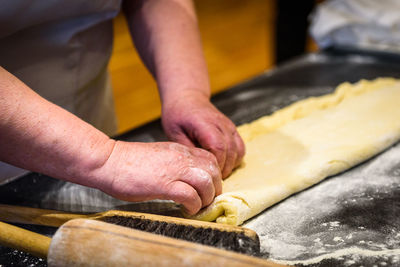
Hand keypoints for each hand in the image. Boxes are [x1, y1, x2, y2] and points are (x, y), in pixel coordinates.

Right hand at [95, 141, 221, 214]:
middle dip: (214, 188)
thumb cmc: (128, 162)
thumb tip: (186, 178)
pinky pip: (191, 196)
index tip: (207, 187)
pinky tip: (186, 209)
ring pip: (206, 182)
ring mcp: (174, 170)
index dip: (213, 175)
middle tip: (205, 199)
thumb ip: (175, 163)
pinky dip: (193, 206)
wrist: (108, 161)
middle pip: (213, 170)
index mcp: (179, 150)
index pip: (210, 159)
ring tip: (197, 205)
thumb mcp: (159, 156)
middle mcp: (181, 158)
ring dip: (206, 198)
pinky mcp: (164, 184)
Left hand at [161, 92, 244, 177]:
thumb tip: (195, 168)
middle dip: (223, 169)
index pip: (217, 147)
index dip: (216, 164)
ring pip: (238, 150)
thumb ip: (186, 149)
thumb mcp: (174, 132)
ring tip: (217, 173)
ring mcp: (229, 126)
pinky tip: (225, 164)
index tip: (208, 175)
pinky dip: (236, 159)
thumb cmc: (178, 114)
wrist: (187, 98)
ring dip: (230, 165)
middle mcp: (220, 124)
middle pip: (230, 151)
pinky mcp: (232, 129)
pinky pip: (241, 147)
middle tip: (212, 180)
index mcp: (204, 124)